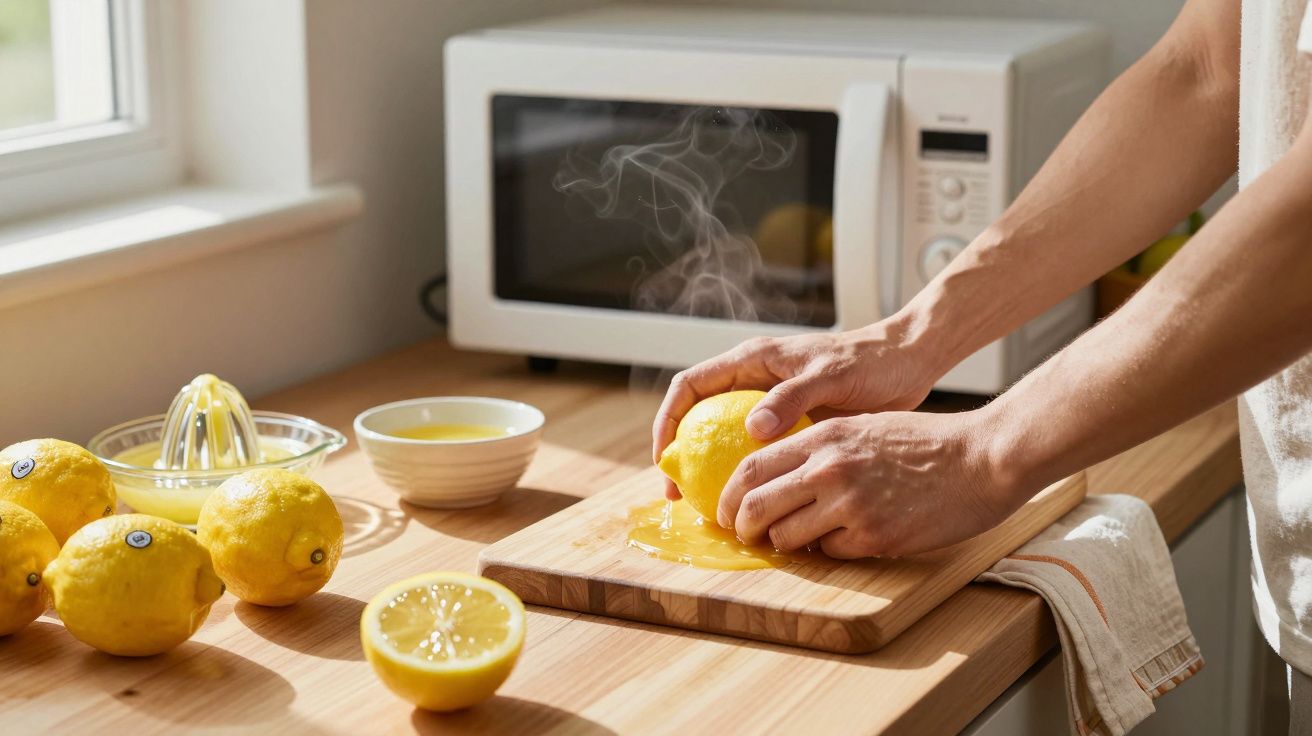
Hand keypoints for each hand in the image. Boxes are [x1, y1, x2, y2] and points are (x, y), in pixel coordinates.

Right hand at [652, 318, 943, 499]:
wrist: (906, 363)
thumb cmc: (870, 363)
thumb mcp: (830, 376)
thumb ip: (791, 397)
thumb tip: (752, 428)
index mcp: (752, 360)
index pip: (690, 386)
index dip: (670, 419)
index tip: (665, 456)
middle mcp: (753, 380)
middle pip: (699, 416)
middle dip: (681, 454)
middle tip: (677, 494)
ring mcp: (769, 403)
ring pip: (722, 436)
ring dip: (709, 469)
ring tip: (705, 507)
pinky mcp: (789, 422)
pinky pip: (754, 451)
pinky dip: (744, 475)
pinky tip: (749, 504)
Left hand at [716, 410, 1018, 557]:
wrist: (979, 459)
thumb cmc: (925, 442)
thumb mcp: (863, 427)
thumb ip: (820, 446)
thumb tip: (780, 474)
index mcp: (823, 438)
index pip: (752, 468)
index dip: (729, 495)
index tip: (725, 509)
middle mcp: (829, 469)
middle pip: (756, 506)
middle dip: (742, 527)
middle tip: (745, 536)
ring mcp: (850, 505)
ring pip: (788, 537)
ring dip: (785, 544)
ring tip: (797, 541)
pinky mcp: (873, 537)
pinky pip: (830, 554)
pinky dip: (830, 552)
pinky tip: (845, 540)